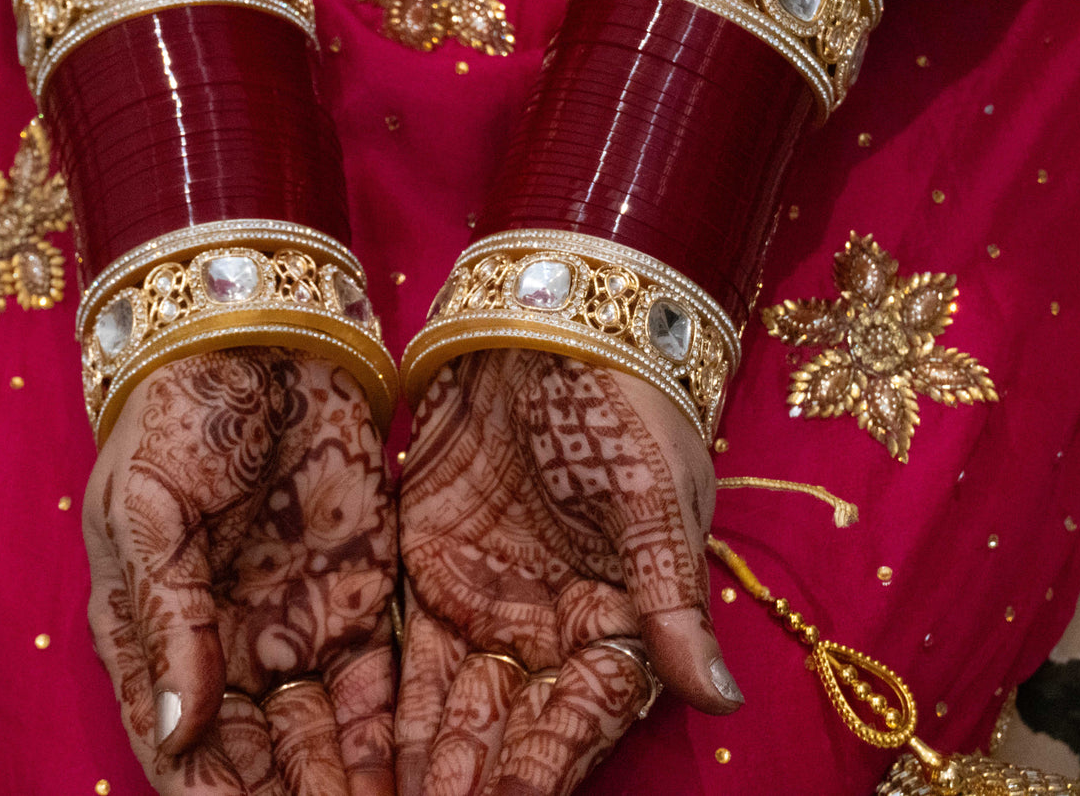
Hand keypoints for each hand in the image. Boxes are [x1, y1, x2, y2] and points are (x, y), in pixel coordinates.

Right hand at [83, 347, 396, 795]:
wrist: (261, 336)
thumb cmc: (179, 414)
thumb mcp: (148, 507)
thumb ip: (166, 615)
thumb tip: (174, 729)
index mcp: (155, 633)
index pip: (180, 748)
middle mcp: (225, 650)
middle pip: (255, 763)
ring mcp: (294, 628)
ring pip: (317, 745)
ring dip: (342, 791)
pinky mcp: (358, 601)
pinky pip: (374, 692)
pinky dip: (387, 744)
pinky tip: (411, 779)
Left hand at [396, 349, 739, 795]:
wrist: (552, 329)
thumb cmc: (625, 411)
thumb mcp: (656, 500)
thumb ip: (672, 602)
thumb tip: (722, 699)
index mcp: (618, 621)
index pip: (583, 717)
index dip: (547, 766)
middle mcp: (549, 630)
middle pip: (510, 726)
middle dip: (470, 780)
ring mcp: (485, 605)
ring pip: (451, 706)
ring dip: (422, 761)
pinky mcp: (428, 573)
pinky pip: (403, 655)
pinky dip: (384, 707)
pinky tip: (357, 752)